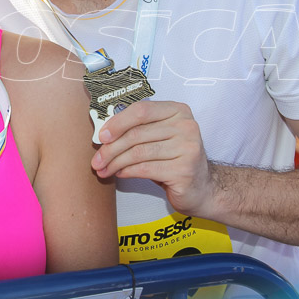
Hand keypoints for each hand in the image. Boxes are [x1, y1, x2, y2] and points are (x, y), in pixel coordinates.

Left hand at [91, 100, 214, 216]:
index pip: (141, 110)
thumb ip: (139, 129)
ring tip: (104, 170)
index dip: (117, 122)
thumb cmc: (174, 159)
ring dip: (115, 163)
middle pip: (137, 134)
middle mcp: (186, 126)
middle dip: (111, 148)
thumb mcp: (159, 137)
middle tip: (97, 160)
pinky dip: (127, 172)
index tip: (102, 136)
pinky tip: (120, 174)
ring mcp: (188, 148)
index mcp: (178, 111)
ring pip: (138, 152)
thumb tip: (104, 133)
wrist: (202, 188)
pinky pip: (145, 169)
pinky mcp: (184, 170)